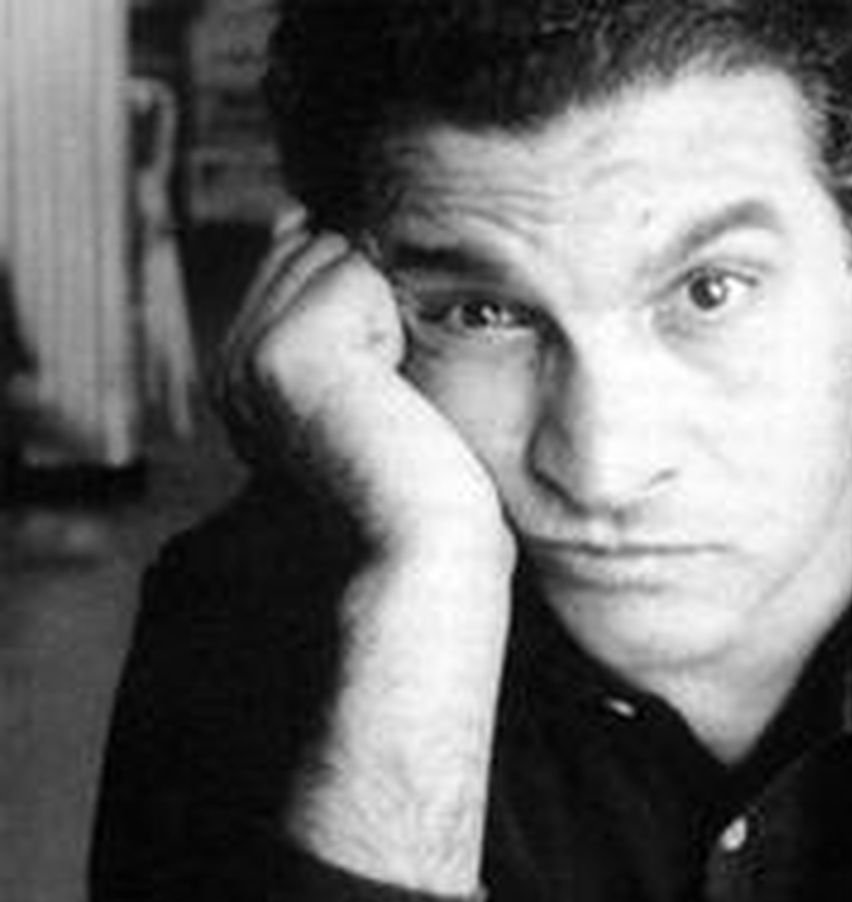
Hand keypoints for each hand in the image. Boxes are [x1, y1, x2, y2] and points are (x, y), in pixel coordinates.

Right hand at [216, 216, 509, 559]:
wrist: (432, 553)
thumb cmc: (430, 485)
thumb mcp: (381, 381)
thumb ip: (339, 306)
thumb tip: (298, 211)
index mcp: (247, 379)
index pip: (302, 260)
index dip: (368, 294)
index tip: (391, 378)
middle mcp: (232, 368)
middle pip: (318, 245)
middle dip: (378, 294)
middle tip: (396, 394)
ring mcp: (249, 358)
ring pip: (338, 251)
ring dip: (391, 304)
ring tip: (394, 394)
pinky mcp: (284, 354)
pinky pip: (356, 268)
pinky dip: (396, 314)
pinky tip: (393, 389)